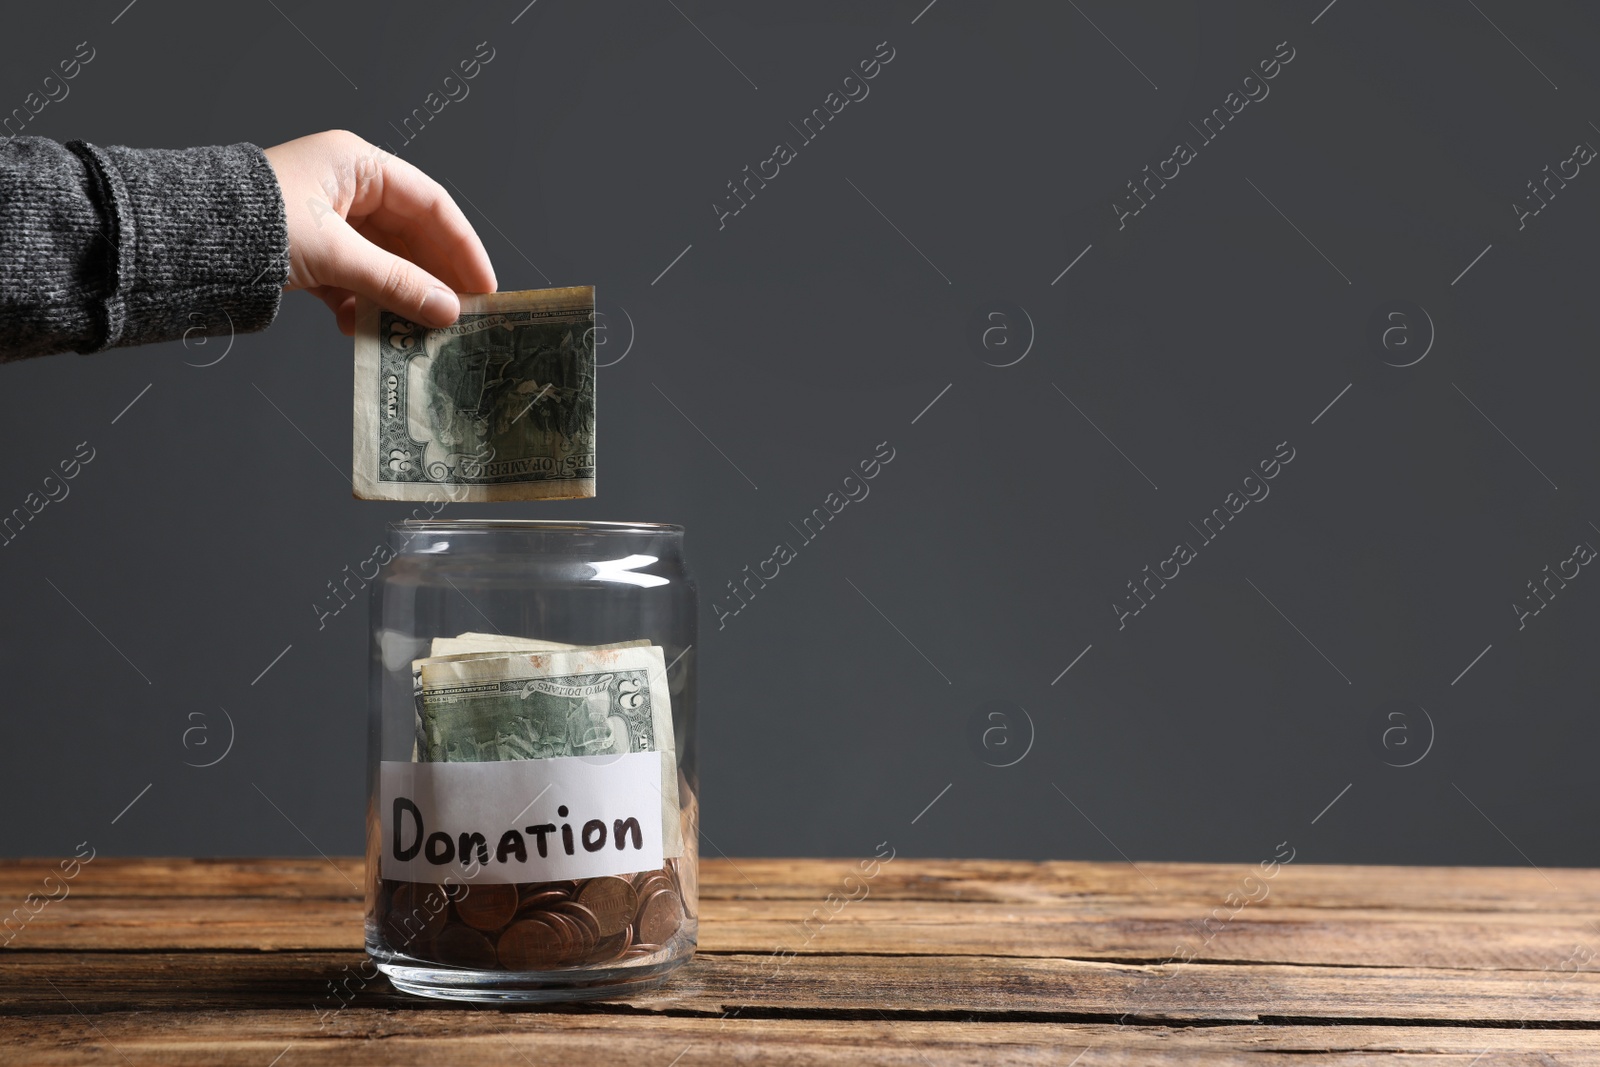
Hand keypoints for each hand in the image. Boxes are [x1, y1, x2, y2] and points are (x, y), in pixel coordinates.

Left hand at [264, 130, 496, 334]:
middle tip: (460, 318)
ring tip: (417, 332)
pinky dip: (362, 305)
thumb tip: (447, 311)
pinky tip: (366, 330)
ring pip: (382, 262)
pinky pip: (351, 279)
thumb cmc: (254, 225)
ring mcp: (327, 220)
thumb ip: (396, 283)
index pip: (432, 204)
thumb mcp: (335, 255)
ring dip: (398, 298)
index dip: (463, 247)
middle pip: (410, 236)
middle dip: (433, 279)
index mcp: (357, 164)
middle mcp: (346, 186)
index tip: (484, 288)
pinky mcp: (308, 251)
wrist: (180, 241)